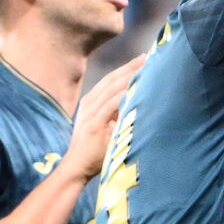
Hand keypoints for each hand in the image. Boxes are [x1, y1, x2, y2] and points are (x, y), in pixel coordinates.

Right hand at [63, 55, 145, 181]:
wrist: (77, 167)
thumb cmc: (94, 149)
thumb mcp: (106, 126)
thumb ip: (116, 114)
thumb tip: (135, 102)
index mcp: (91, 102)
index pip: (110, 80)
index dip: (126, 68)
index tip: (142, 60)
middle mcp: (89, 104)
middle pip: (111, 80)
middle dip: (129, 68)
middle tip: (147, 57)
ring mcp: (90, 114)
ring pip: (110, 89)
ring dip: (128, 77)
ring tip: (143, 67)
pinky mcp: (93, 125)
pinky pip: (109, 107)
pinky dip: (121, 96)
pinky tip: (133, 88)